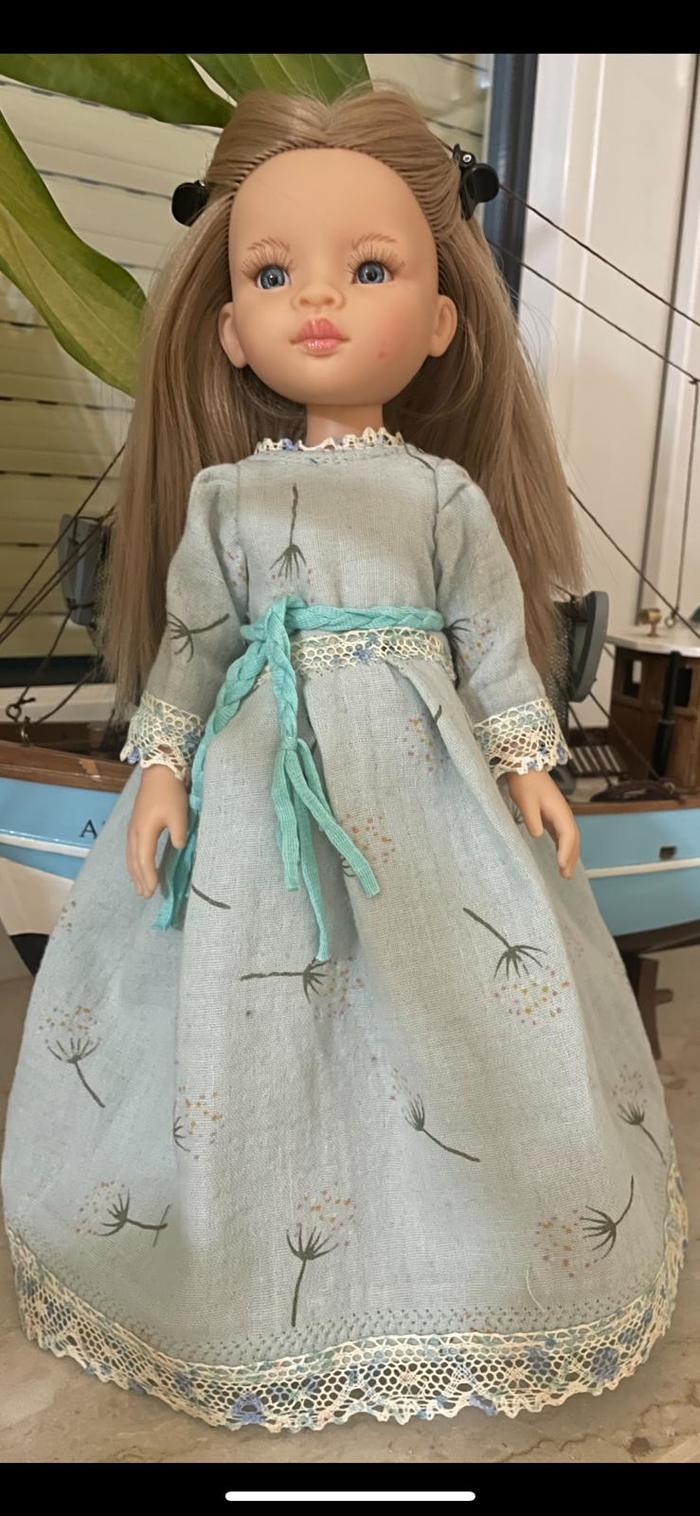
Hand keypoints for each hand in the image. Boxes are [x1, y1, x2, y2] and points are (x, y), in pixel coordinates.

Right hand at [126, 765, 188, 897]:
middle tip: (145, 895)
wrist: (158, 771)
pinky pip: (131, 849)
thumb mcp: (179, 814)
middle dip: (139, 879)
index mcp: (144, 832)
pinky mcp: (135, 824)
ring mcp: (132, 828)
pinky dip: (133, 862)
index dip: (149, 876)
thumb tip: (178, 848)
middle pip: (134, 861)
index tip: (154, 890)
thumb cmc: (170, 793)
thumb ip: (178, 834)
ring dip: (134, 873)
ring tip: (139, 887)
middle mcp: (134, 832)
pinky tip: (136, 865)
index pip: (145, 860)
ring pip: (130, 856)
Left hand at [506, 769, 579, 878]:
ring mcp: (559, 814)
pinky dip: (564, 847)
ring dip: (569, 854)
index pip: (567, 835)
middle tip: (566, 875)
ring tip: (566, 872)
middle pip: (572, 839)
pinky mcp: (552, 815)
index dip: (566, 851)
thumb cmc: (525, 782)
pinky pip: (562, 834)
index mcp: (559, 811)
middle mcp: (563, 814)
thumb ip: (532, 819)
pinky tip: (560, 857)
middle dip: (571, 858)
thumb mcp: (526, 801)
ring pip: (569, 838)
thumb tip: (537, 835)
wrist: (525, 765)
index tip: (561, 865)